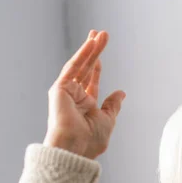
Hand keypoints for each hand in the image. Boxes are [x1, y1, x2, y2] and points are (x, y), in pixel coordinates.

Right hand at [43, 29, 125, 158]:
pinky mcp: (60, 88)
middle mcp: (74, 96)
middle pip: (85, 68)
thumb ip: (112, 105)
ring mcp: (65, 91)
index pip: (91, 80)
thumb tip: (121, 93)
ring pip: (80, 65)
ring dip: (90, 48)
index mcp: (85, 105)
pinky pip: (73, 67)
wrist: (76, 148)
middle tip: (101, 34)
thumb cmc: (91, 140)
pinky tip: (91, 42)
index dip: (96, 64)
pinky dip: (82, 54)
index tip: (100, 50)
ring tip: (100, 33)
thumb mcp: (108, 120)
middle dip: (93, 51)